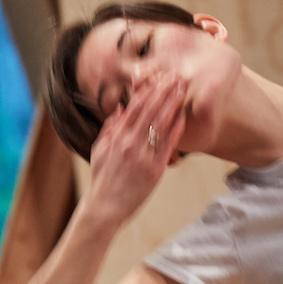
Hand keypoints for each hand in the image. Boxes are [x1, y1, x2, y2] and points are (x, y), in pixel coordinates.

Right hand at [85, 76, 186, 223]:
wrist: (105, 207)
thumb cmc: (102, 179)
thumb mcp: (99, 150)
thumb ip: (110, 128)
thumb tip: (120, 108)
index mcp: (117, 137)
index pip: (134, 107)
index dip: (147, 91)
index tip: (157, 78)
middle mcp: (129, 143)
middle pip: (149, 111)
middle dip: (162, 91)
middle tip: (175, 76)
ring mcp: (143, 156)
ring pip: (159, 124)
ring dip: (171, 104)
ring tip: (181, 89)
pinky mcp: (154, 169)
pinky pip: (167, 145)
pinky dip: (175, 129)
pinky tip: (183, 116)